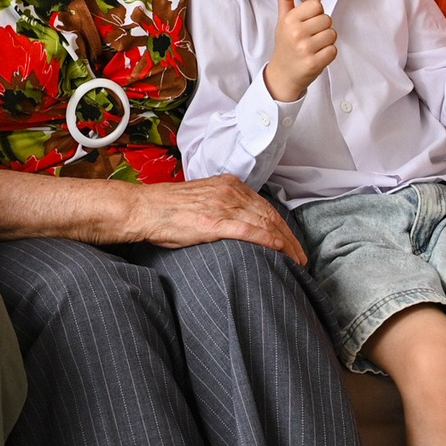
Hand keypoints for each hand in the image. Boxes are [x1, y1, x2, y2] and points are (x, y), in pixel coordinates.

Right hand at [129, 175, 307, 263]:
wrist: (144, 209)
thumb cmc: (167, 210)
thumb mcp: (201, 199)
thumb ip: (221, 206)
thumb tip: (237, 223)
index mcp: (228, 184)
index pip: (265, 206)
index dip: (281, 225)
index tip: (290, 241)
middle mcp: (230, 191)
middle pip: (271, 215)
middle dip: (289, 237)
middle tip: (301, 256)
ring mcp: (224, 205)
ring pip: (267, 223)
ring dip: (286, 244)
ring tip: (296, 261)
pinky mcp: (216, 221)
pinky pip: (252, 231)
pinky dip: (270, 241)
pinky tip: (281, 252)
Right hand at [263, 0, 338, 100]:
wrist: (282, 74)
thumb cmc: (285, 46)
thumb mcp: (283, 21)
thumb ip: (286, 0)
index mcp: (289, 20)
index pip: (317, 5)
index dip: (316, 14)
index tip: (308, 23)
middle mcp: (296, 33)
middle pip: (327, 19)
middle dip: (323, 28)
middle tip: (311, 38)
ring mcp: (305, 49)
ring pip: (332, 34)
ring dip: (326, 42)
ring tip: (314, 48)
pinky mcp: (313, 63)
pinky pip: (333, 50)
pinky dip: (328, 54)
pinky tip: (317, 56)